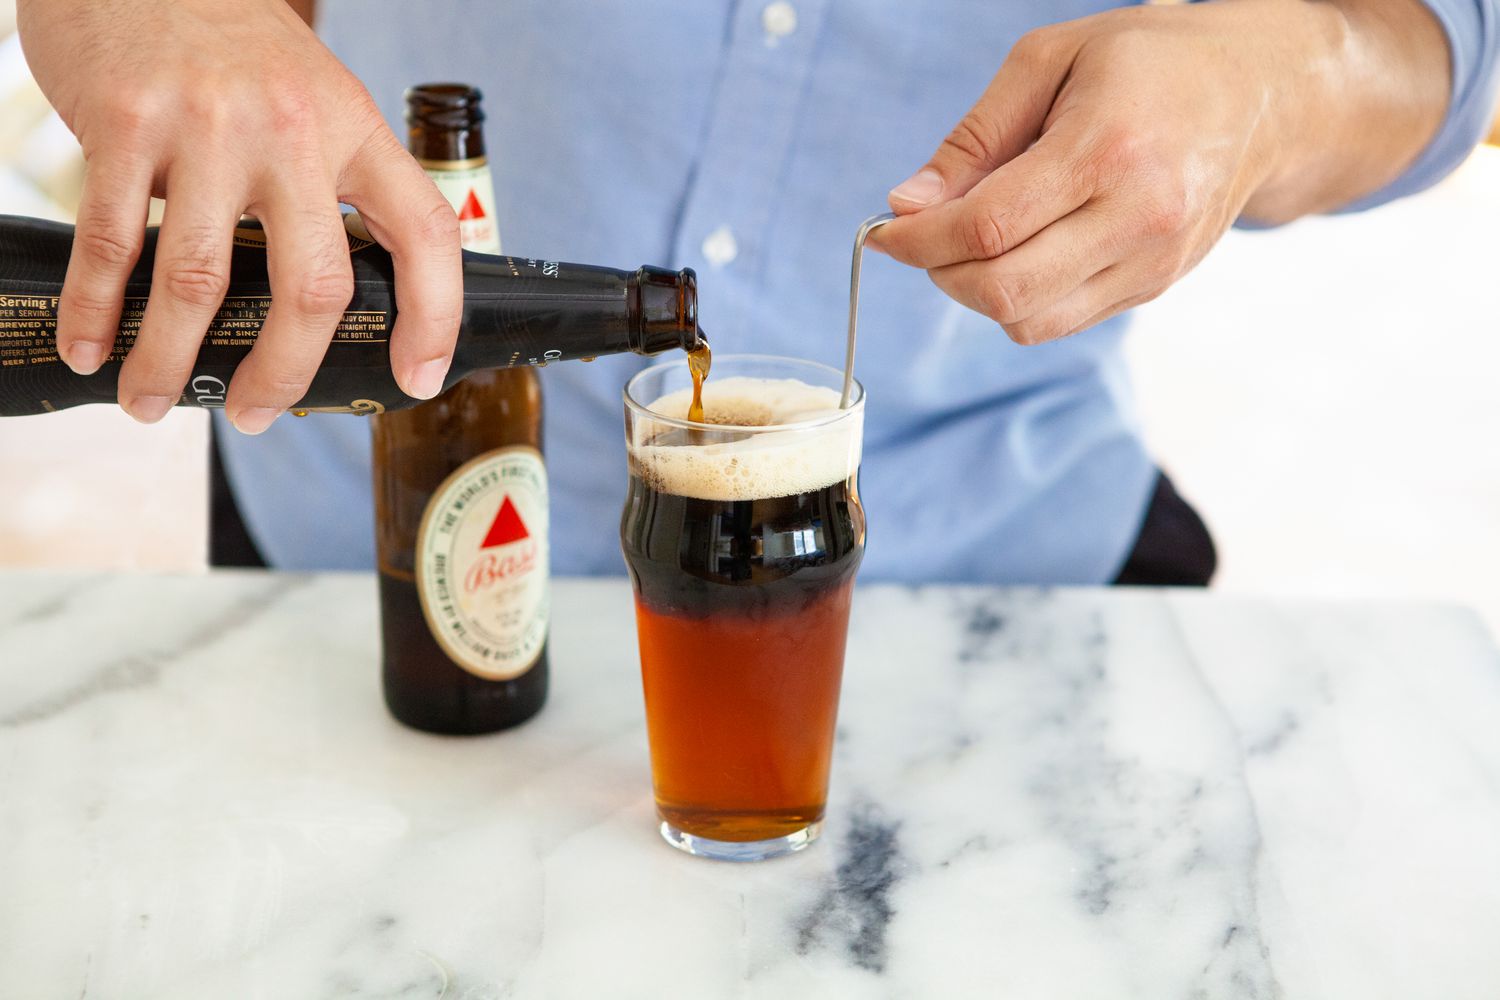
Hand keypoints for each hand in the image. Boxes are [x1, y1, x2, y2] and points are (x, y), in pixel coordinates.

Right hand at [17, 0, 462, 431]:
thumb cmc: (230, 40)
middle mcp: (292, 131)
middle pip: (313, 287)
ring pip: (202, 281)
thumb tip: (330, 291)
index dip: (434, 315)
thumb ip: (330, 179)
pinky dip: (98, 309)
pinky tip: (94, 348)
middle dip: (284, 372)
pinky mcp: (126, 125)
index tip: (419, 376)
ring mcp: (208, 129)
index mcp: (353, 128)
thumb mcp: (312, 95)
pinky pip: (114, 242)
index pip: (425, 232)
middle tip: (255, 415)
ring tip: (152, 402)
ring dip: (171, 359)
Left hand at [870, 0, 1446, 345]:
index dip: (918, 240)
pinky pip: (1059, 321)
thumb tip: (907, 202)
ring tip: (972, 241)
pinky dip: (1018, 298)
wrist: (1262, 96)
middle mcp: (1138, 217)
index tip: (884, 230)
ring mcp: (1152, 262)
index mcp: (1107, 148)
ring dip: (975, 293)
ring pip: (1028, 321)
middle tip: (922, 238)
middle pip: (1003, 290)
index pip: (986, 227)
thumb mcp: (1049, 61)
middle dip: (939, 272)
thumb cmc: (1148, 62)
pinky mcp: (1154, 287)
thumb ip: (974, 138)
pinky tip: (1020, 249)